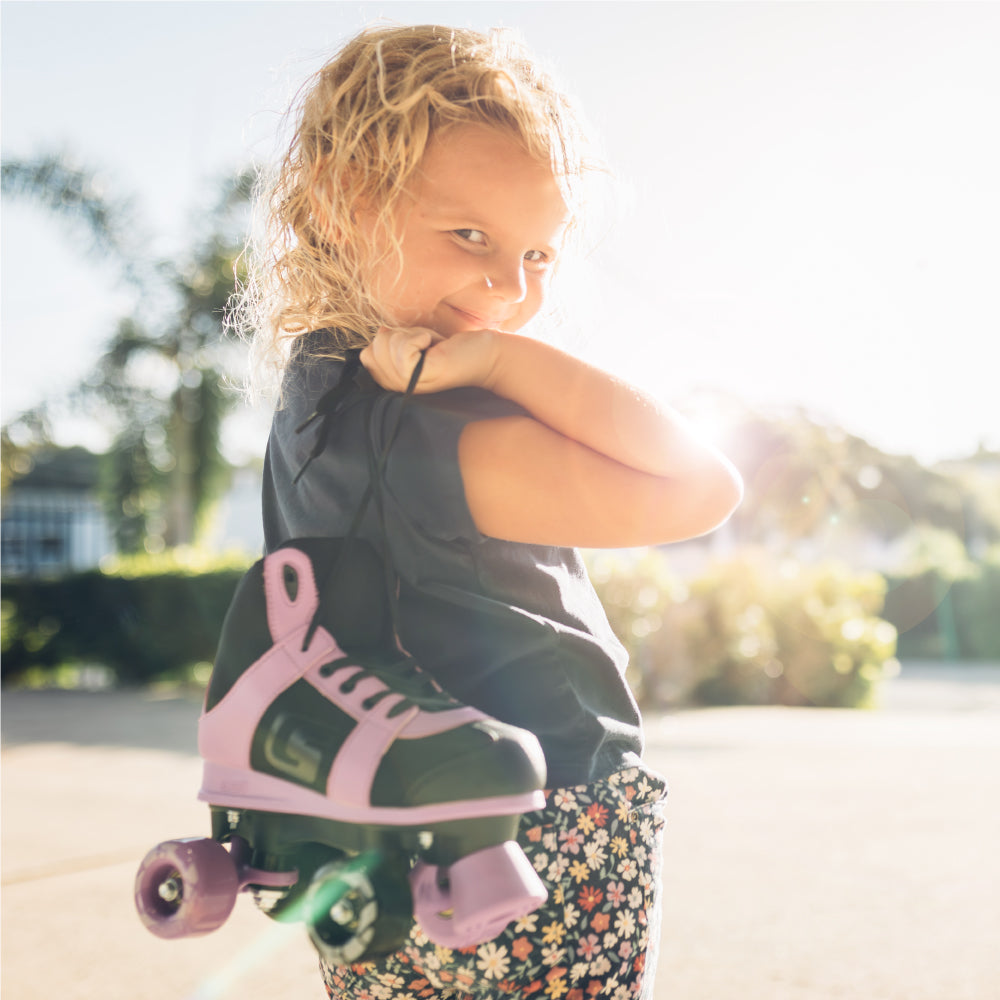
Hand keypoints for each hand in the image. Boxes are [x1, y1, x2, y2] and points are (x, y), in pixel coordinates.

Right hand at [360, 326, 499, 393]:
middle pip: (372, 351)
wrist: (484, 356)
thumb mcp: (414, 343)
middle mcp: (398, 389)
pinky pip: (401, 349)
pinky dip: (416, 336)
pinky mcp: (423, 376)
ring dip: (409, 335)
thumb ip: (393, 342)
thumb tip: (380, 332)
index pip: (366, 357)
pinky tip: (432, 344)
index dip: (387, 339)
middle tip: (424, 344)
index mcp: (393, 382)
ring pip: (385, 347)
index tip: (414, 343)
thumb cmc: (452, 349)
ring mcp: (410, 385)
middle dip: (397, 335)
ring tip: (430, 345)